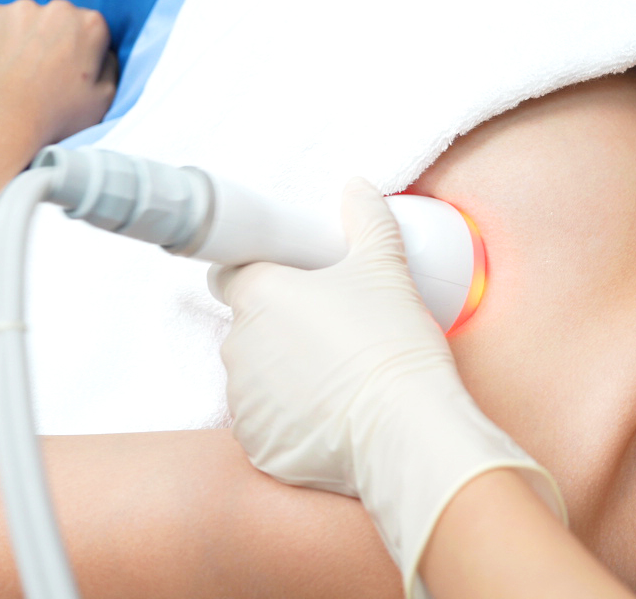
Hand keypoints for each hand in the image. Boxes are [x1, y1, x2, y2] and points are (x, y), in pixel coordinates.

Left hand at [0, 0, 116, 152]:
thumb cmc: (54, 118)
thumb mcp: (104, 100)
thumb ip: (110, 67)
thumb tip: (102, 52)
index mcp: (91, 25)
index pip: (91, 29)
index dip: (82, 52)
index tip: (69, 72)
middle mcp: (57, 8)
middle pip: (58, 19)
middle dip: (52, 39)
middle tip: (41, 74)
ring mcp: (17, 8)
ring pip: (24, 20)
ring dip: (22, 38)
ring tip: (14, 73)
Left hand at [212, 179, 564, 598]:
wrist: (406, 429)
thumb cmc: (392, 344)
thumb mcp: (386, 266)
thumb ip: (367, 220)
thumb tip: (357, 189)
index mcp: (258, 296)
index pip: (230, 273)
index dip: (260, 274)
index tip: (292, 285)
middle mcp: (238, 347)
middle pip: (249, 328)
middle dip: (282, 329)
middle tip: (335, 332)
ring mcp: (244, 401)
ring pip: (257, 378)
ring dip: (285, 376)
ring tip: (340, 378)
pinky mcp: (260, 446)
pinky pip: (269, 426)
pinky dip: (293, 421)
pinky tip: (334, 415)